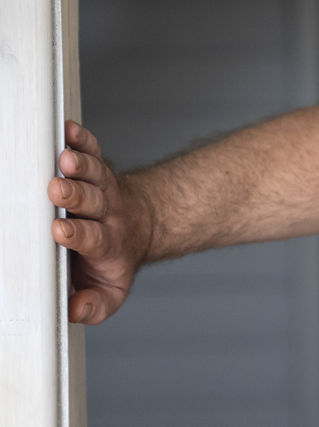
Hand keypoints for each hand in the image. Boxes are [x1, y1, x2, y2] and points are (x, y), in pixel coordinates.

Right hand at [48, 121, 152, 324]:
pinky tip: (70, 129)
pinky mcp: (97, 169)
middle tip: (58, 190)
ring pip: (94, 174)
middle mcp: (105, 213)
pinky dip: (82, 139)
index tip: (61, 230)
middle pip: (92, 202)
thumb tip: (76, 308)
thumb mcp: (110, 293)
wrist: (142, 226)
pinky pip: (93, 151)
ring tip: (66, 157)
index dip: (77, 234)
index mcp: (105, 243)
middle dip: (75, 196)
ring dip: (80, 165)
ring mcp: (102, 189)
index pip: (92, 238)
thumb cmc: (113, 260)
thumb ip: (95, 305)